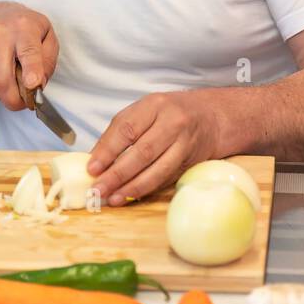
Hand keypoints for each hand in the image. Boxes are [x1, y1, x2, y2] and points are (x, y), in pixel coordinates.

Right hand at [0, 2, 57, 110]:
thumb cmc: (20, 25)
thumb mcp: (45, 32)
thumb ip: (48, 59)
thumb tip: (39, 85)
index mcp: (23, 27)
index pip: (28, 52)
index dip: (31, 71)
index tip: (34, 84)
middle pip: (2, 80)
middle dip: (16, 100)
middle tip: (26, 101)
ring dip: (7, 93)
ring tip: (15, 79)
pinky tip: (2, 71)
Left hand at [86, 90, 227, 206]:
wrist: (211, 117)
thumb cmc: (169, 112)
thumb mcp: (144, 110)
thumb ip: (119, 131)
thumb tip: (94, 159)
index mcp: (155, 105)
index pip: (127, 129)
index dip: (108, 151)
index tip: (92, 168)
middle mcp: (172, 122)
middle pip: (142, 152)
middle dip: (117, 174)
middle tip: (98, 188)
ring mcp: (184, 143)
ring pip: (157, 169)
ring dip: (132, 187)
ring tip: (113, 198)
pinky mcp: (190, 162)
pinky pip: (166, 178)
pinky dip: (147, 189)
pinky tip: (131, 196)